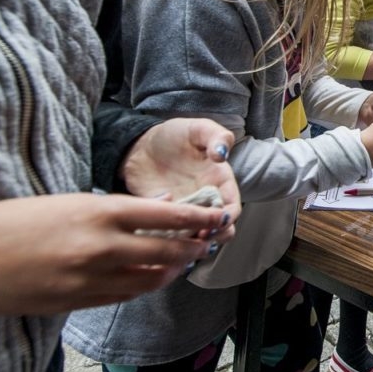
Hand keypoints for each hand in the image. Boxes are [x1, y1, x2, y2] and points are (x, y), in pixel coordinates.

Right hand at [0, 193, 227, 320]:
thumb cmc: (9, 223)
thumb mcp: (66, 201)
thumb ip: (117, 206)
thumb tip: (161, 201)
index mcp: (98, 213)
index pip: (166, 215)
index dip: (198, 217)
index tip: (219, 214)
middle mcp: (100, 249)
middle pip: (168, 251)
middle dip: (194, 246)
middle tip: (209, 240)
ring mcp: (90, 281)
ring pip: (151, 279)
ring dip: (174, 270)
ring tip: (186, 260)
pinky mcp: (78, 305)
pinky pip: (125, 296)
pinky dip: (145, 285)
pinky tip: (152, 277)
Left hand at [121, 118, 239, 242]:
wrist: (140, 145)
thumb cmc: (173, 136)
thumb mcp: (198, 129)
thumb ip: (216, 136)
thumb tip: (222, 155)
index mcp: (219, 182)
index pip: (232, 208)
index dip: (229, 218)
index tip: (219, 220)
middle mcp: (205, 201)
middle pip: (220, 229)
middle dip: (215, 237)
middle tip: (201, 235)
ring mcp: (184, 212)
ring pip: (196, 238)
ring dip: (192, 242)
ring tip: (179, 236)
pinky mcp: (163, 218)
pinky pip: (169, 237)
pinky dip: (167, 240)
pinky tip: (159, 232)